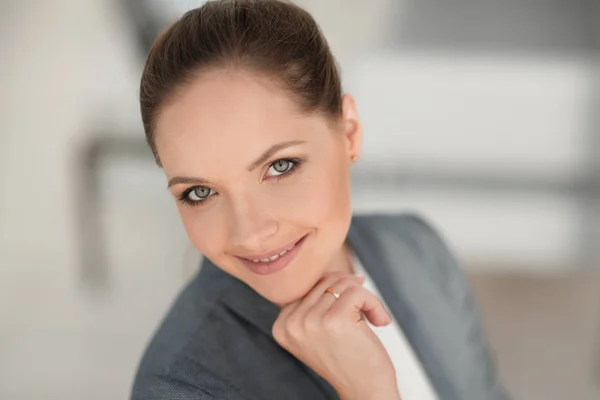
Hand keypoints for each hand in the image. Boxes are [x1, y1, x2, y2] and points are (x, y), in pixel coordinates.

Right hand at [272, 273, 400, 399]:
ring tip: (371, 318)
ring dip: (365, 299)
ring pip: (344, 284)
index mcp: (282, 326)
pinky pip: (358, 292)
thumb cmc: (348, 360)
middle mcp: (292, 324)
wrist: (365, 391)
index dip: (335, 292)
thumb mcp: (319, 332)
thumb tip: (341, 273)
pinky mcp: (335, 320)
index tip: (349, 313)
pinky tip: (380, 321)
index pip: (310, 286)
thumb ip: (317, 304)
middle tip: (364, 314)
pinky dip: (375, 304)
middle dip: (351, 293)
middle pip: (326, 282)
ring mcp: (311, 321)